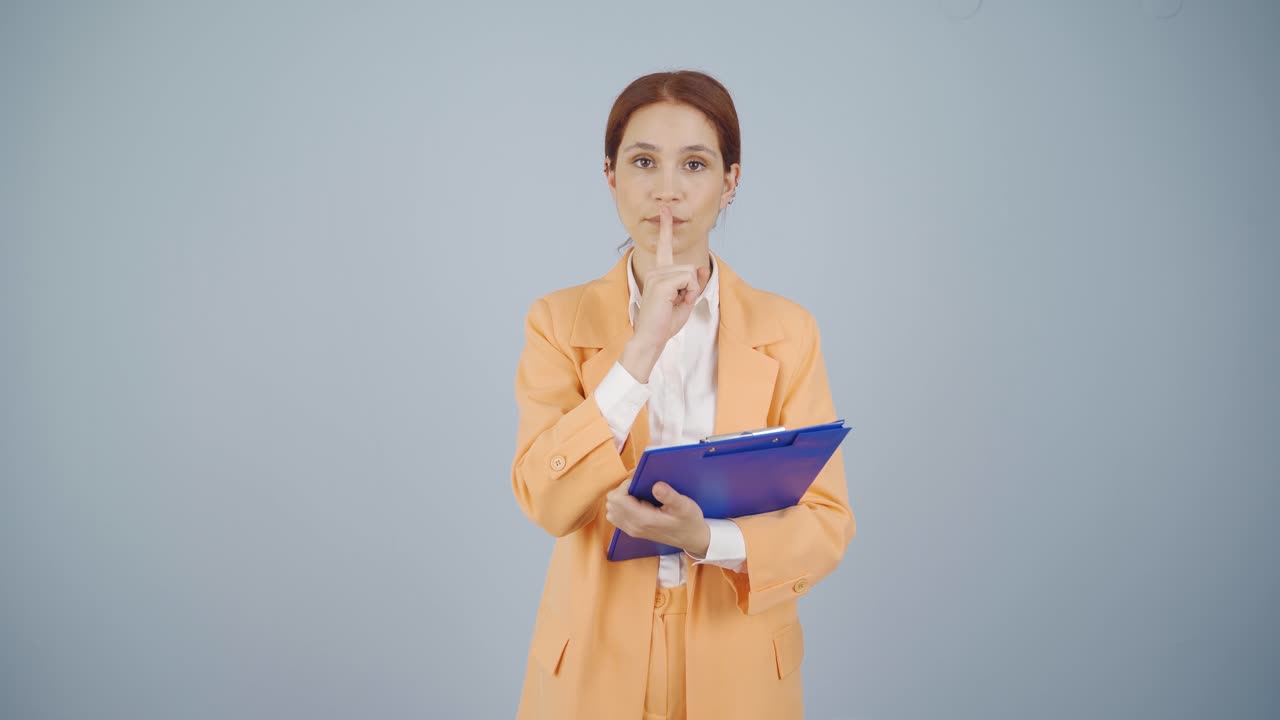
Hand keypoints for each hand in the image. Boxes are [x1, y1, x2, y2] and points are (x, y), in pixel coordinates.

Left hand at [605, 476, 710, 555]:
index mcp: (642, 520)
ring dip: (621, 498)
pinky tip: (637, 503)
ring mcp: (631, 530)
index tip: (641, 482)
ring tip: (638, 495)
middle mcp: (632, 526)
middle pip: (611, 503)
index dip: (626, 485)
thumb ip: (669, 496)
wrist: (692, 539)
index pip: (617, 498)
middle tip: (640, 487)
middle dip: (622, 490)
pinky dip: (622, 506)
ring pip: (612, 509)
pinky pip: (616, 516)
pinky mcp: (632, 530)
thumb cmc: (689, 521)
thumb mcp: (685, 506)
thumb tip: (656, 485)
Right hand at [631, 205, 711, 351]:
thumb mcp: (686, 300)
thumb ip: (694, 283)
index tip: (665, 209)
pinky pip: (689, 280)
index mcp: (659, 273)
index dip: (666, 227)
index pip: (665, 247)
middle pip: (690, 268)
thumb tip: (703, 266)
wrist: (650, 338)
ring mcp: (657, 275)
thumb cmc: (665, 323)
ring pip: (691, 273)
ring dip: (690, 291)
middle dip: (692, 287)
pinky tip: (674, 303)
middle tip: (678, 303)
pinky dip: (688, 294)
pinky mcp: (661, 282)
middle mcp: (656, 270)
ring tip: (674, 304)